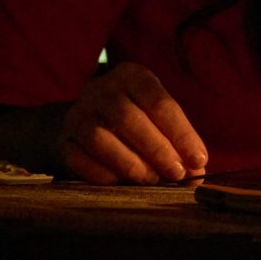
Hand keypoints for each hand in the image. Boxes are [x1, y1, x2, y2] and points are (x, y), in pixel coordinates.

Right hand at [56, 62, 207, 184]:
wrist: (87, 119)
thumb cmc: (137, 118)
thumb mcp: (159, 118)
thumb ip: (178, 141)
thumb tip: (197, 169)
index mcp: (133, 76)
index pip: (160, 103)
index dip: (182, 134)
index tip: (198, 158)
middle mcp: (101, 89)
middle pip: (128, 118)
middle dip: (157, 149)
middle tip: (176, 173)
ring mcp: (76, 113)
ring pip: (100, 138)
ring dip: (129, 163)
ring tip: (151, 179)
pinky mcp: (61, 139)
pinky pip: (77, 158)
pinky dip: (102, 173)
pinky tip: (121, 183)